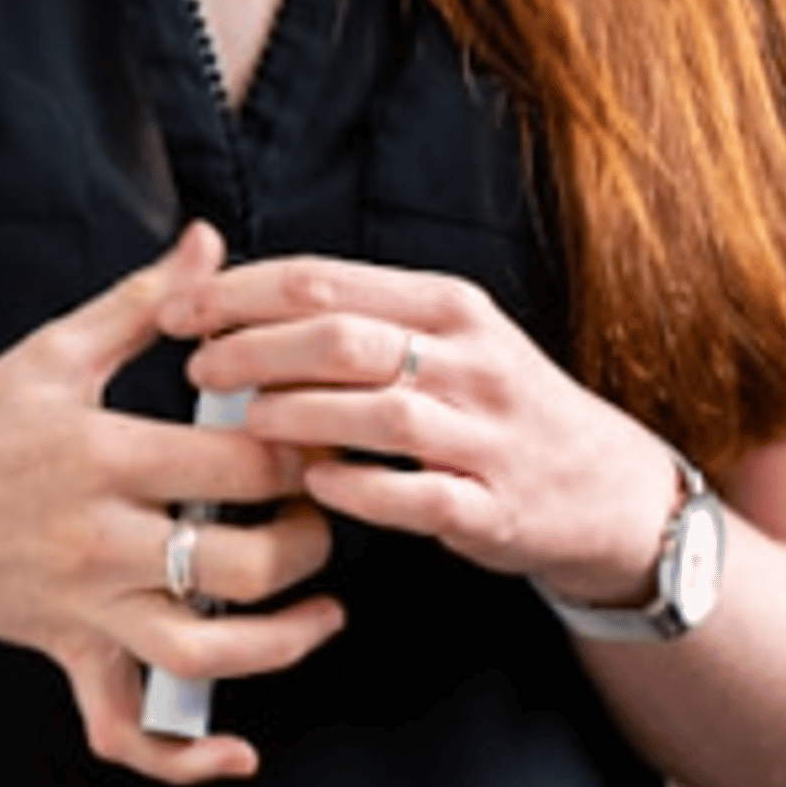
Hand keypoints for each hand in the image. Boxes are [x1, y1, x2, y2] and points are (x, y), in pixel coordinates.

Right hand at [0, 223, 344, 782]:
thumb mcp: (53, 351)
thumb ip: (144, 302)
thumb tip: (210, 242)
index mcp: (102, 455)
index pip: (240, 466)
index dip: (305, 452)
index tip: (329, 433)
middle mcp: (98, 541)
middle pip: (242, 566)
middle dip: (309, 543)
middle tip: (325, 512)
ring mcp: (84, 609)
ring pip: (205, 655)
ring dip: (284, 643)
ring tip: (324, 610)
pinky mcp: (69, 655)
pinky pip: (127, 730)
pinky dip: (185, 758)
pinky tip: (239, 751)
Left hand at [179, 255, 684, 604]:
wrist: (606, 488)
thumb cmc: (495, 406)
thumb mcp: (444, 338)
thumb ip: (356, 319)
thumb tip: (237, 303)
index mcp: (446, 305)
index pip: (324, 280)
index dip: (240, 291)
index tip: (178, 307)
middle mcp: (470, 359)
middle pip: (342, 337)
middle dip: (256, 348)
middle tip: (199, 366)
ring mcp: (487, 434)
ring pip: (379, 411)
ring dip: (299, 414)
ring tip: (244, 422)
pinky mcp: (494, 506)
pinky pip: (418, 494)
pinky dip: (359, 489)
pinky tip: (314, 484)